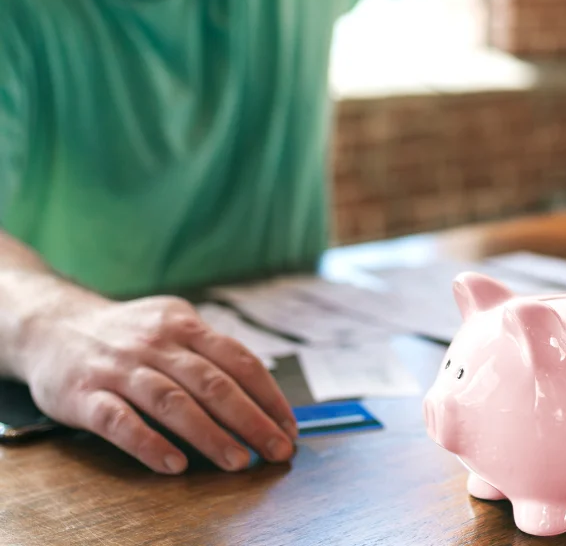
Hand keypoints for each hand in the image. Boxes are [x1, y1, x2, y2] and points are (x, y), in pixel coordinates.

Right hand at [17, 295, 297, 473]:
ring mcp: (119, 368)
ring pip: (172, 402)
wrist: (51, 326)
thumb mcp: (173, 327)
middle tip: (276, 450)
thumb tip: (264, 401)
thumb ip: (212, 355)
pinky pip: (119, 421)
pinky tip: (174, 465)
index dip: (269, 396)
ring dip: (210, 435)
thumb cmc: (129, 336)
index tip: (289, 428)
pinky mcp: (84, 394)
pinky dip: (149, 444)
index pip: (239, 361)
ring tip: (238, 462)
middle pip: (213, 383)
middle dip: (251, 420)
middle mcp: (155, 343)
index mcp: (185, 325)